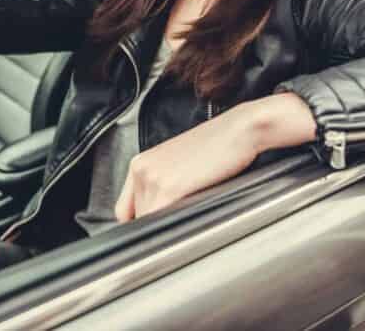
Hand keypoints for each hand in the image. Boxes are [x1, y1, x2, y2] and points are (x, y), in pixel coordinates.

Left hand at [114, 92, 315, 221]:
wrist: (239, 130)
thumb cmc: (217, 146)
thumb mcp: (180, 165)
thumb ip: (163, 187)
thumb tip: (160, 217)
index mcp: (140, 163)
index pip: (125, 210)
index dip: (142, 224)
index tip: (155, 234)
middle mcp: (140, 168)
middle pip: (136, 218)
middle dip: (155, 229)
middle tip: (177, 232)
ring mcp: (151, 177)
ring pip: (147, 223)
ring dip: (164, 233)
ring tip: (187, 230)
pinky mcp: (168, 187)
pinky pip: (158, 222)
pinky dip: (170, 233)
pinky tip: (187, 229)